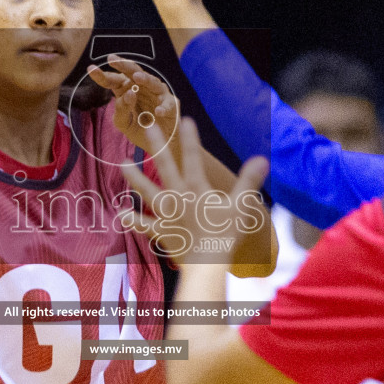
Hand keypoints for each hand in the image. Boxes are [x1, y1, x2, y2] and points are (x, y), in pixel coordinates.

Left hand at [88, 54, 180, 156]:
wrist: (158, 144)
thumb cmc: (139, 129)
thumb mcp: (123, 123)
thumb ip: (121, 110)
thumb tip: (129, 94)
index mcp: (126, 91)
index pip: (113, 81)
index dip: (102, 75)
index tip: (91, 69)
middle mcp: (142, 88)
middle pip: (133, 73)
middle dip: (123, 65)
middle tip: (112, 59)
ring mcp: (157, 94)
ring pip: (152, 82)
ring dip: (145, 79)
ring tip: (137, 77)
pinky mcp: (171, 105)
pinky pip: (167, 104)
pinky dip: (163, 107)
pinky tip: (157, 111)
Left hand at [121, 118, 267, 266]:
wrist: (206, 263)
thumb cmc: (225, 235)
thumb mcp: (242, 206)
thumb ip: (249, 181)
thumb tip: (262, 159)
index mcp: (197, 188)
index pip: (194, 158)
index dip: (189, 138)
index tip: (184, 120)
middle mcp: (178, 196)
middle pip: (165, 166)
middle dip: (157, 145)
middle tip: (148, 126)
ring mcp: (166, 213)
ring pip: (146, 190)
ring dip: (134, 177)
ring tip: (122, 163)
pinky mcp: (160, 231)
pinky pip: (143, 224)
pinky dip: (132, 220)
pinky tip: (121, 213)